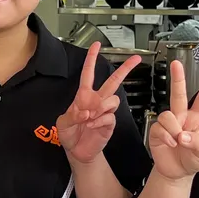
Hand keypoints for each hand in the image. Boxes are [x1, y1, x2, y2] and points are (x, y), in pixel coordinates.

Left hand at [57, 42, 141, 164]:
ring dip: (101, 107)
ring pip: (113, 100)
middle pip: (113, 81)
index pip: (88, 73)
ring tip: (90, 117)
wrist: (77, 151)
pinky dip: (100, 121)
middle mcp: (97, 101)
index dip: (92, 59)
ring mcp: (105, 112)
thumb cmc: (69, 134)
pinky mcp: (110, 123)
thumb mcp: (62, 123)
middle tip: (135, 59)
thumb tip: (86, 111)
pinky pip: (110, 117)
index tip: (96, 46)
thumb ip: (72, 116)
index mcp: (84, 96)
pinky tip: (92, 126)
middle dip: (125, 69)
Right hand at [147, 60, 198, 179]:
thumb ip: (197, 143)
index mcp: (197, 119)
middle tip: (176, 64)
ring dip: (173, 129)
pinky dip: (166, 137)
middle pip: (179, 94)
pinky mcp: (157, 131)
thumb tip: (183, 135)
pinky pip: (159, 127)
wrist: (177, 172)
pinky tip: (170, 144)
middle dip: (177, 78)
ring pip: (167, 114)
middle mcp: (182, 117)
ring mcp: (169, 123)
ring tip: (177, 141)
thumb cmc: (192, 160)